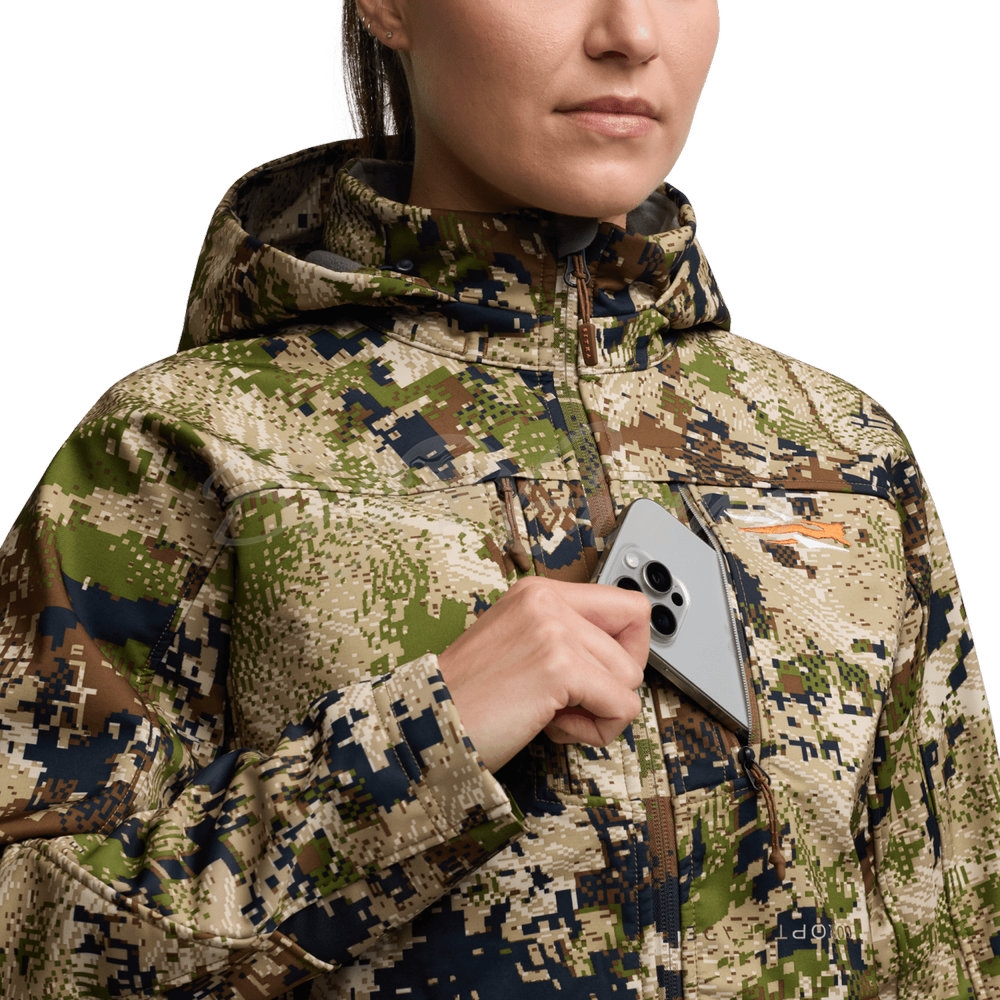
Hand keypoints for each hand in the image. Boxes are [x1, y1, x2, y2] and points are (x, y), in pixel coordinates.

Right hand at [437, 577, 649, 770]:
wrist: (426, 725)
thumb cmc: (470, 698)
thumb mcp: (520, 647)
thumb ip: (566, 640)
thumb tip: (626, 660)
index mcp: (538, 592)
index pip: (627, 605)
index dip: (628, 648)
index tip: (602, 676)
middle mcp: (547, 601)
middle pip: (636, 640)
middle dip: (613, 683)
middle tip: (570, 701)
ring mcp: (553, 630)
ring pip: (630, 678)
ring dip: (599, 711)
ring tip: (552, 715)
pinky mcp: (558, 666)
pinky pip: (621, 706)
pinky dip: (597, 730)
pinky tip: (554, 728)